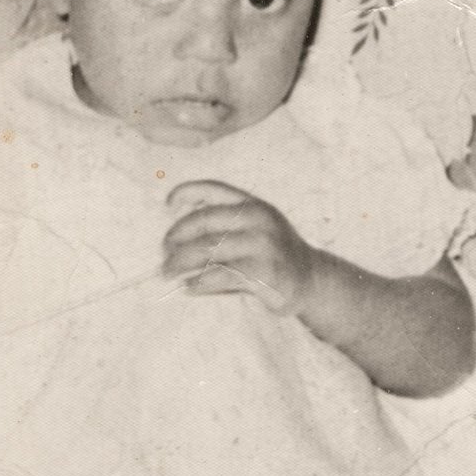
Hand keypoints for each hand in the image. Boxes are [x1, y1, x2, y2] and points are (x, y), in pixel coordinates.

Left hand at [162, 182, 318, 315]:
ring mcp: (263, 244)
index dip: (186, 192)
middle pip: (203, 220)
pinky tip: (190, 287)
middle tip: (163, 253)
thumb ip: (226, 223)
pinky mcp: (264, 271)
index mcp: (253, 204)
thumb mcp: (257, 227)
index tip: (167, 206)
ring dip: (180, 262)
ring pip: (208, 249)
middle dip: (176, 237)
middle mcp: (258, 218)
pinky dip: (199, 282)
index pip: (214, 188)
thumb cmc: (273, 254)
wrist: (312, 279)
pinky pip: (221, 275)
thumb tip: (175, 236)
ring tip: (168, 273)